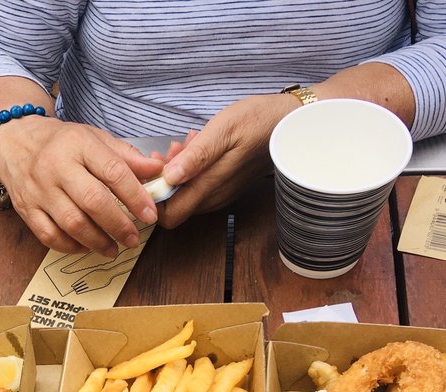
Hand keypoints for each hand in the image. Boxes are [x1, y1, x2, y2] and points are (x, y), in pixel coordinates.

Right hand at [0, 116, 163, 255]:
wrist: (14, 142)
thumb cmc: (61, 143)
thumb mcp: (94, 138)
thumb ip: (126, 156)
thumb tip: (158, 171)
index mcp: (78, 145)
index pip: (113, 171)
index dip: (135, 196)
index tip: (150, 214)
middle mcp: (56, 167)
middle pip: (93, 201)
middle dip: (118, 225)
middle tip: (133, 239)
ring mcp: (39, 191)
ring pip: (72, 223)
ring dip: (97, 241)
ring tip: (114, 249)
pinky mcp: (26, 210)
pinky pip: (50, 236)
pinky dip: (71, 246)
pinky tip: (86, 247)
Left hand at [156, 93, 298, 227]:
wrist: (292, 122)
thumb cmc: (258, 121)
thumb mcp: (223, 130)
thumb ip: (195, 157)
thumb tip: (168, 178)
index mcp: (209, 187)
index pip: (169, 216)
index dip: (154, 198)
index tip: (153, 171)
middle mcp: (214, 197)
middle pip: (174, 204)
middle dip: (165, 179)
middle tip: (173, 149)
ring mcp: (221, 194)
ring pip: (185, 193)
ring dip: (178, 171)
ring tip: (187, 144)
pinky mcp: (226, 186)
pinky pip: (199, 185)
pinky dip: (191, 168)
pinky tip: (198, 147)